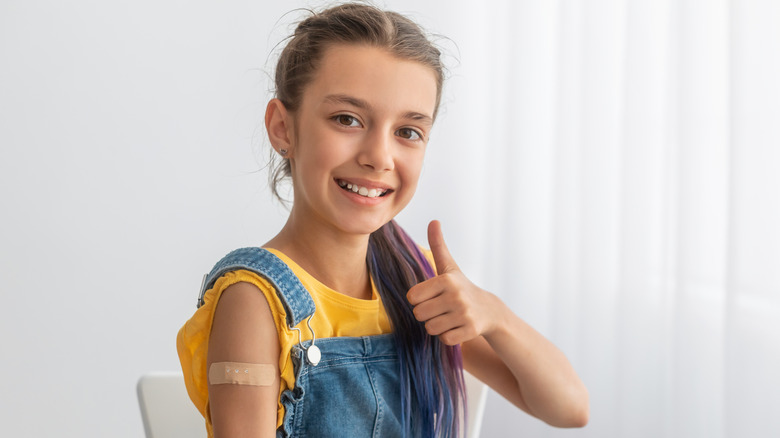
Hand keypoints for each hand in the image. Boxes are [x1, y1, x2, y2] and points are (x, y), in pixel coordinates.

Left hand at [406, 220, 499, 344]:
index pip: (412, 297)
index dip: (419, 299)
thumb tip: (434, 221)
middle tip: (441, 309)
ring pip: (430, 329)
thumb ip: (438, 245)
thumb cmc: (462, 287)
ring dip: (437, 326)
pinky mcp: (470, 331)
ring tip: (449, 317)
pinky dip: (448, 336)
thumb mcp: (449, 266)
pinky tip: (457, 327)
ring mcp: (464, 314)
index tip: (432, 296)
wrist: (489, 310)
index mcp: (446, 280)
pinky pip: (444, 339)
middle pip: (419, 314)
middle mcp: (455, 296)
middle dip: (427, 314)